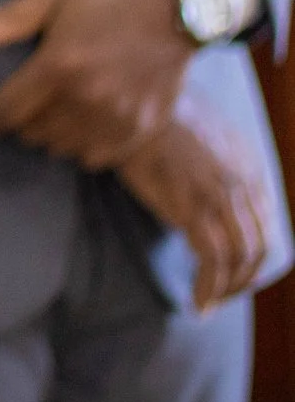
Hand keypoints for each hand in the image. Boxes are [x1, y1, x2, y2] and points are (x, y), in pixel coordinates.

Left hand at [0, 0, 191, 166]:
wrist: (177, 11)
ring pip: (62, 148)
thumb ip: (5, 20)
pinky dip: (81, 147)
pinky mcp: (142, 128)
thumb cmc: (108, 0)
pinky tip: (79, 126)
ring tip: (49, 115)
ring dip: (48, 136)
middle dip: (17, 123)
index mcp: (59, 66)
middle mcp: (88, 98)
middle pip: (32, 133)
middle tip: (20, 106)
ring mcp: (118, 117)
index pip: (7, 110)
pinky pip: (97, 157)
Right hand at [117, 93, 273, 311]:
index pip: (265, 222)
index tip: (234, 269)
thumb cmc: (152, 110)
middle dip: (244, 278)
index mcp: (246, 164)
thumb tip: (199, 183)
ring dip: (228, 288)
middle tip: (222, 295)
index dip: (254, 253)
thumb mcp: (193, 128)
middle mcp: (241, 182)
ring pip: (241, 256)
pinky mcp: (193, 205)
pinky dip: (210, 287)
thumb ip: (208, 157)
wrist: (136, 97)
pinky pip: (213, 258)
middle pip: (259, 245)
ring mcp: (219, 195)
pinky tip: (198, 302)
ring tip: (209, 304)